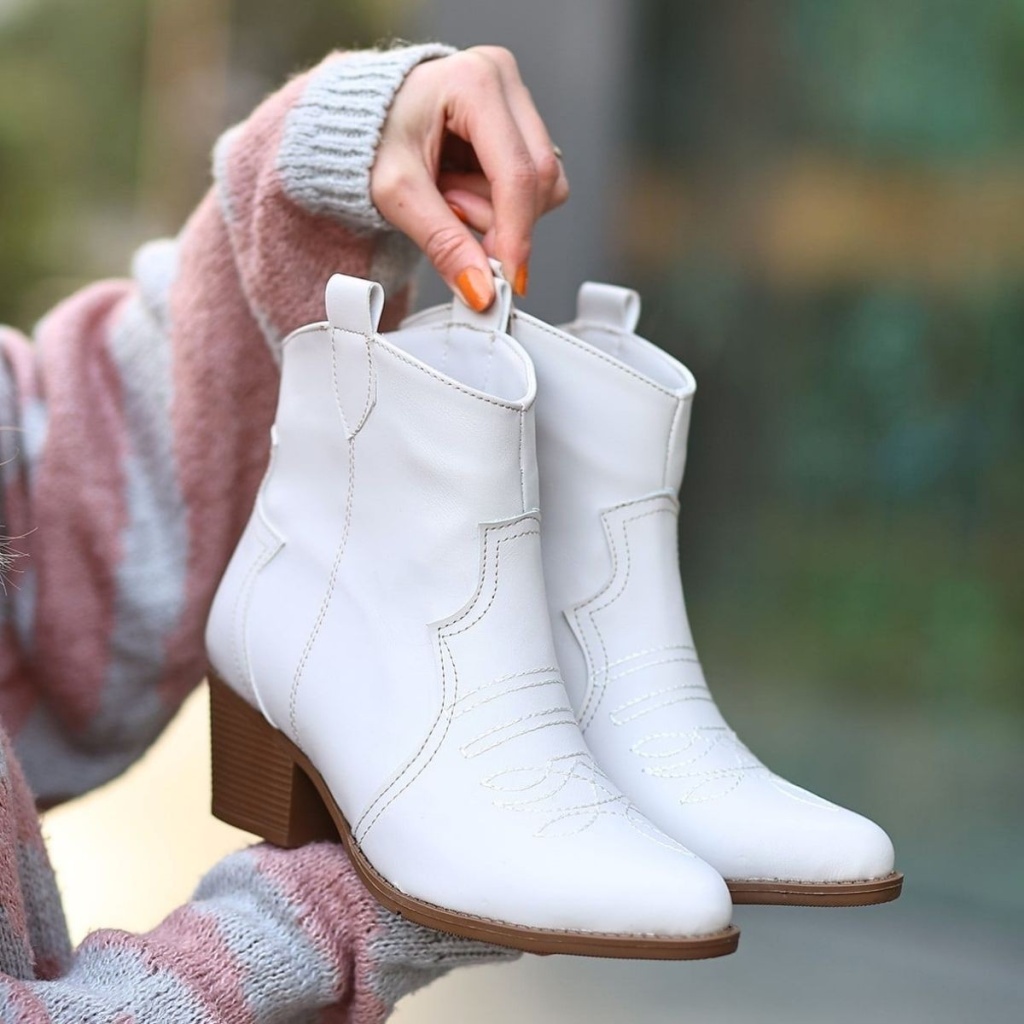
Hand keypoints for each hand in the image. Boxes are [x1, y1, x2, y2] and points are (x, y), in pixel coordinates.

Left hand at [372, 46, 568, 310]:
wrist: (358, 119)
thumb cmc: (368, 139)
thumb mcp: (397, 194)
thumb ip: (442, 242)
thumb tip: (481, 290)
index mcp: (472, 82)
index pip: (517, 173)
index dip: (516, 234)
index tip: (508, 279)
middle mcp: (502, 79)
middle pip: (541, 178)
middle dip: (502, 220)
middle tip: (450, 213)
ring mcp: (514, 96)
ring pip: (545, 184)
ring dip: (499, 211)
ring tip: (449, 194)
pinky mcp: (519, 120)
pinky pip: (535, 181)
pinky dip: (502, 201)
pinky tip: (463, 187)